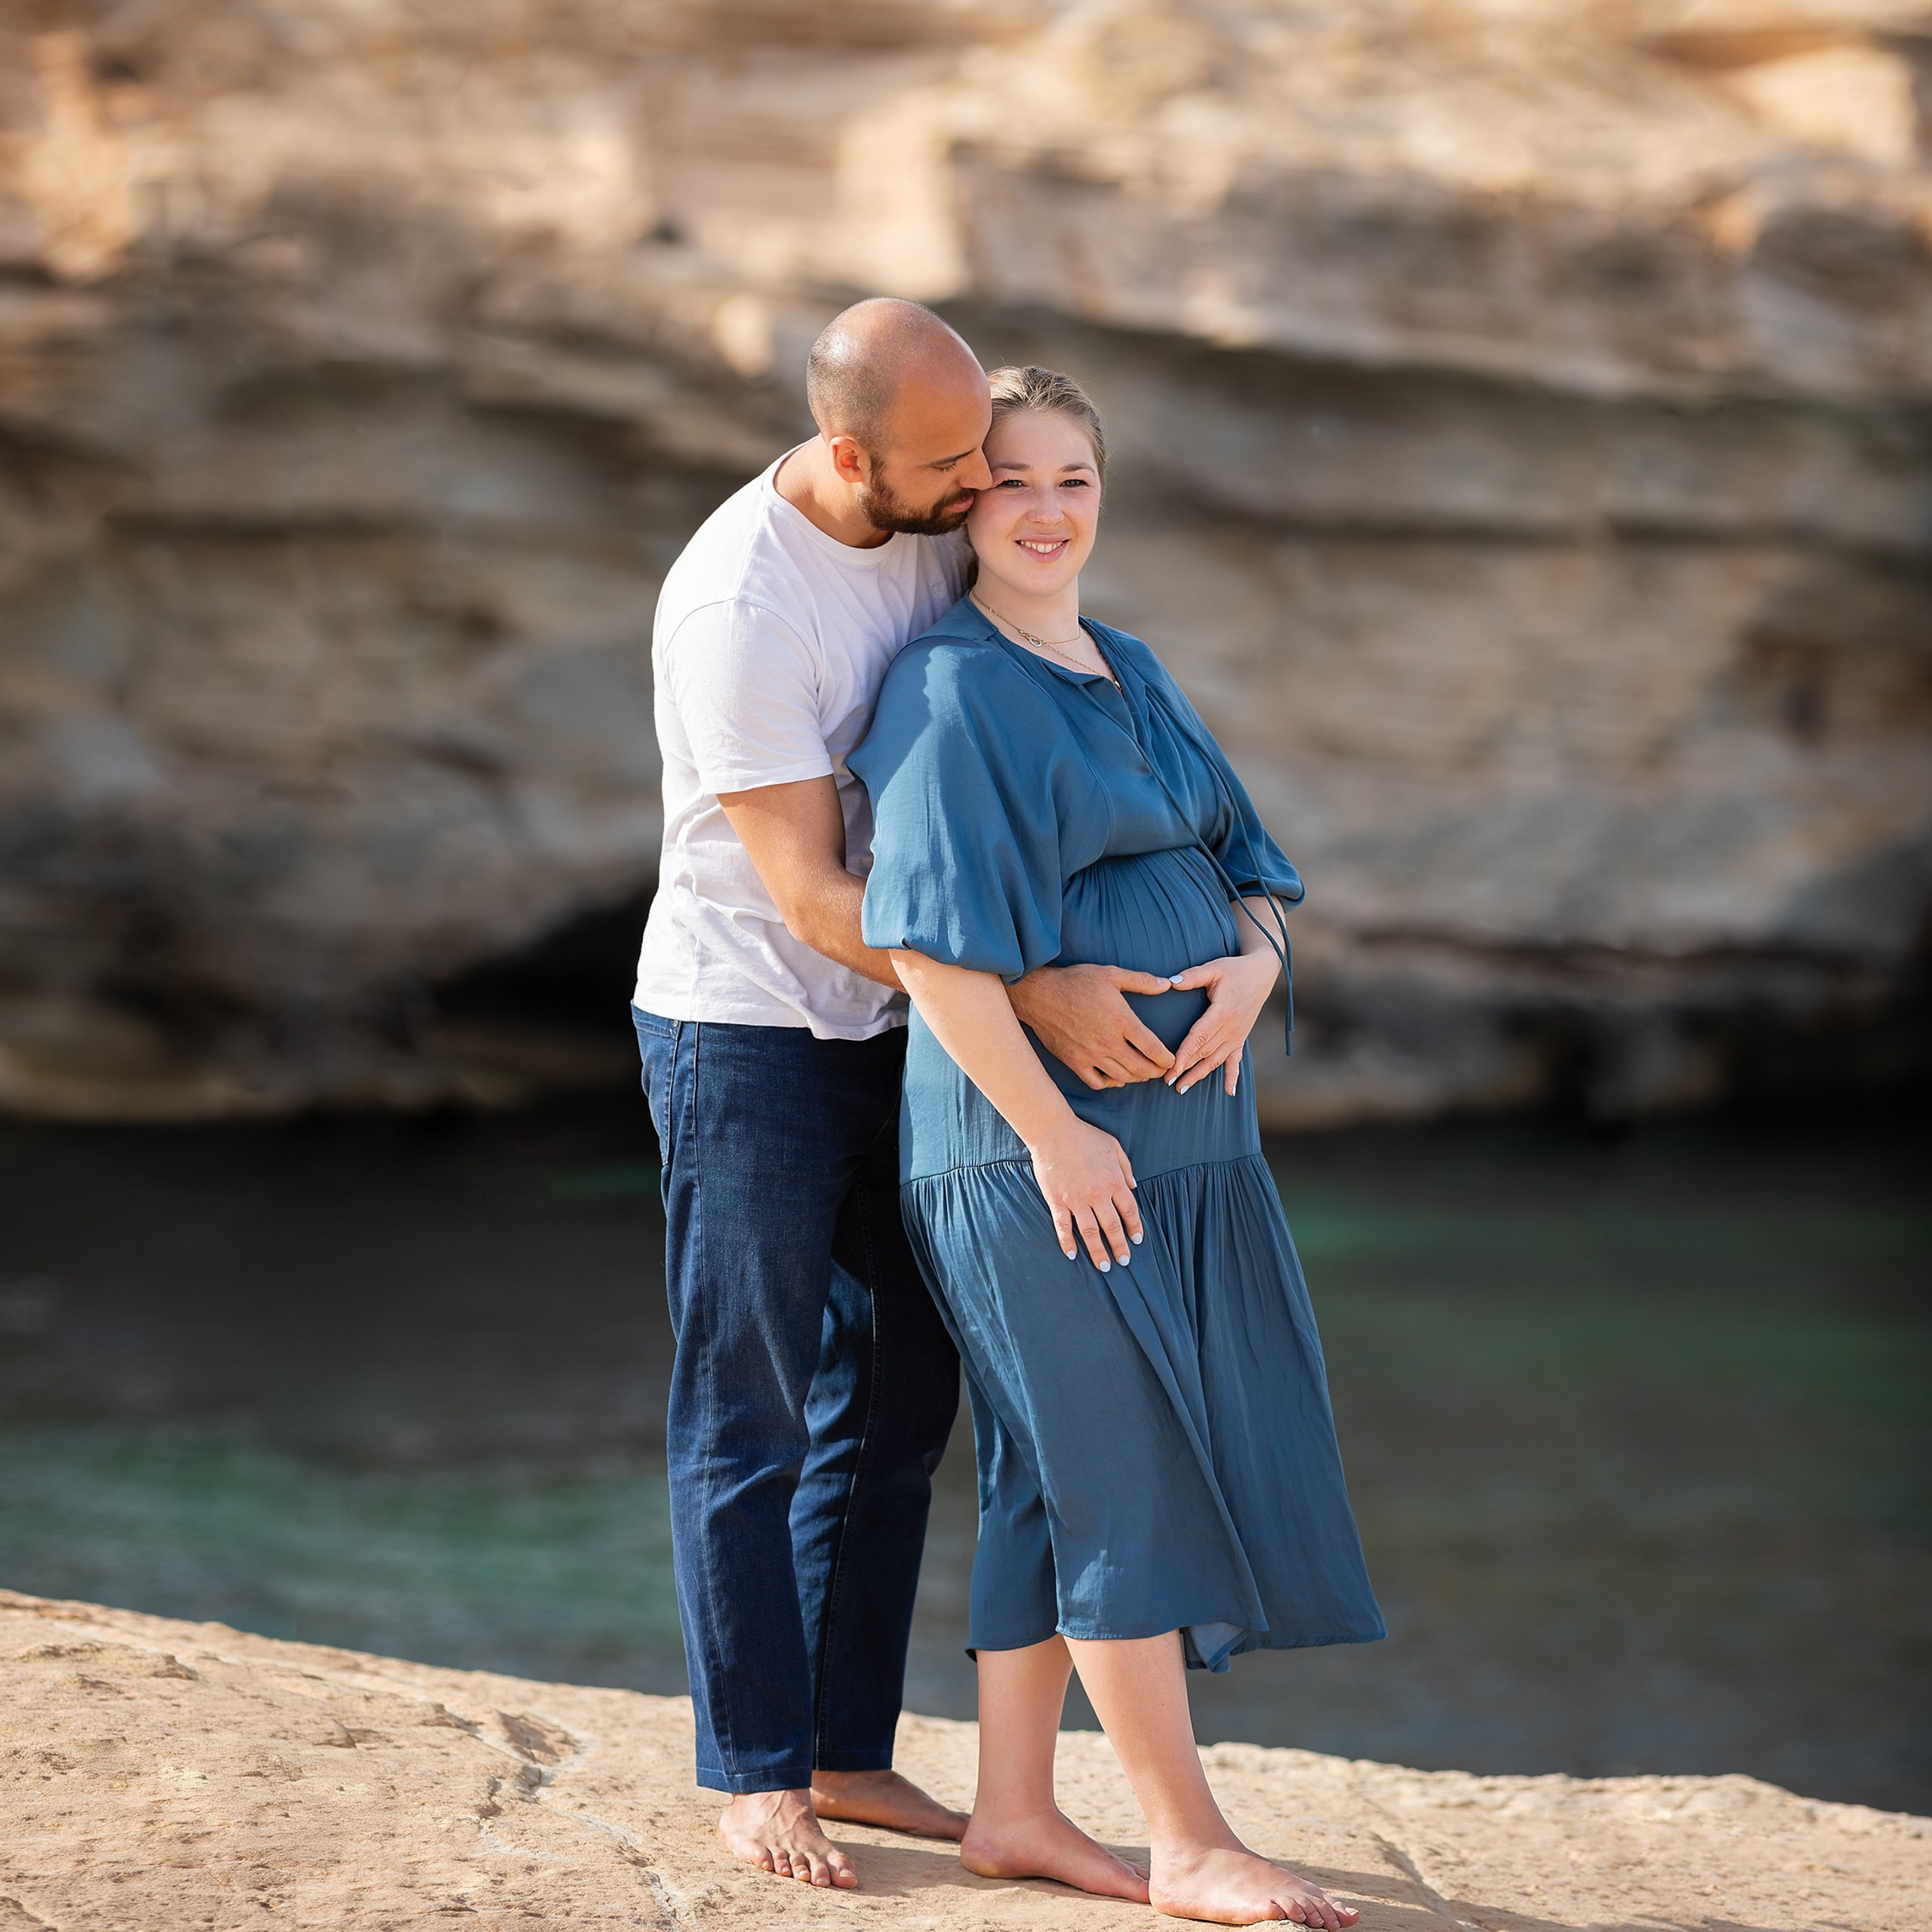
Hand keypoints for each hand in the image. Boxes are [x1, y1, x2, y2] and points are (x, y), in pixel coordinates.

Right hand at [1009, 963, 1177, 1089]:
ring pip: (1122, 1077)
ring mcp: (1090, 1055)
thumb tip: (1168, 984)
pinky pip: (1097, 1082)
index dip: (1166, 1059)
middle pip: (1141, 1068)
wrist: (1039, 994)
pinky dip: (1111, 1083)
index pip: (1153, 1049)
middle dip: (1156, 1072)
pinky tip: (1116, 1077)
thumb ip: (1142, 981)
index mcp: (1121, 1021)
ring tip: (1143, 1073)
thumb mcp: (1111, 974)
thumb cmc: (1075, 982)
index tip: (1171, 1060)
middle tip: (1162, 1070)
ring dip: (1137, 1078)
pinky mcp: (1074, 1062)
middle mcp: (1107, 1042)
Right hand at [1026, 1116, 1142, 1270]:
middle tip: (1124, 1261)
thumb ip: (1126, 1167)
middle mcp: (1097, 1194)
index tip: (1137, 1240)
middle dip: (1120, 1246)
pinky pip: (1063, 1226)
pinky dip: (1067, 1241)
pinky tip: (1072, 1254)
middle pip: (1112, 1226)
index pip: (1129, 1210)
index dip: (1135, 1227)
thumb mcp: (1113, 1146)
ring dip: (1098, 1251)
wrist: (1053, 1131)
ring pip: (1090, 1232)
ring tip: (1105, 1267)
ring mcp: (1076, 1199)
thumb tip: (1134, 1186)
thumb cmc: (1084, 1136)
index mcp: (1114, 1180)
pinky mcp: (1057, 1201)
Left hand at [1164, 950, 1278, 1095]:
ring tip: (1182, 1090)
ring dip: (1199, 1076)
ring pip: (1216, 1060)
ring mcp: (1237, 1036)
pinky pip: (1237, 1061)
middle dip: (1186, 1069)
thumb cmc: (1235, 970)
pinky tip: (1229, 1092)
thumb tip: (1170, 982)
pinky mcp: (1241, 1038)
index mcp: (1223, 1012)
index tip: (1172, 1067)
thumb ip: (1192, 976)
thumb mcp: (1214, 968)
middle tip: (1168, 1082)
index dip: (1185, 1053)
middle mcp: (1231, 1028)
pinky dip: (1233, 1077)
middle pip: (1205, 1052)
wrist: (1262, 974)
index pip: (1199, 1036)